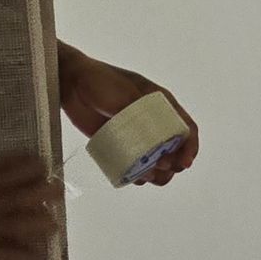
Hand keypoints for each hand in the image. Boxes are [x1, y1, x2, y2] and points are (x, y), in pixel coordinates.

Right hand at [0, 154, 61, 259]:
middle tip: (58, 191)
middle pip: (27, 196)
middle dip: (46, 193)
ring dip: (42, 224)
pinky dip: (25, 258)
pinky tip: (38, 258)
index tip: (43, 167)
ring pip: (25, 226)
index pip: (15, 171)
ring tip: (53, 225)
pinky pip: (10, 257)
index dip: (32, 168)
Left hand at [58, 45, 198, 186]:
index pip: (186, 128)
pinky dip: (138, 175)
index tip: (184, 162)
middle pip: (175, 150)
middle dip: (174, 165)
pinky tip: (134, 178)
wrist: (70, 83)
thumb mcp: (122, 93)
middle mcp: (153, 121)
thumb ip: (138, 115)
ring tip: (147, 177)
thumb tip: (152, 143)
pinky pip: (136, 165)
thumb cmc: (98, 81)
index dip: (190, 146)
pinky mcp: (121, 145)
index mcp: (161, 104)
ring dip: (158, 174)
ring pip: (158, 162)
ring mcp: (137, 135)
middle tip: (162, 169)